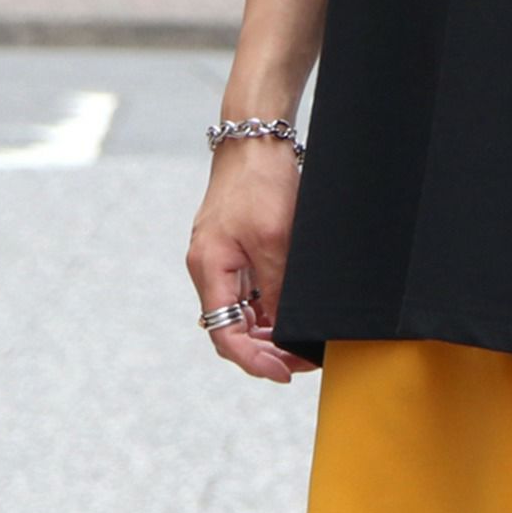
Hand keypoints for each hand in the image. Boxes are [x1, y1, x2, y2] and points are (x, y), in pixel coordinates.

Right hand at [186, 140, 317, 383]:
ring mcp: (222, 265)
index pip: (226, 335)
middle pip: (233, 333)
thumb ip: (278, 289)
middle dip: (267, 354)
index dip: (255, 362)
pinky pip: (251, 299)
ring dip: (271, 338)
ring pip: (244, 320)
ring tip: (302, 347)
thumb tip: (285, 330)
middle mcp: (210, 271)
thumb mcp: (275, 241)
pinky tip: (294, 321)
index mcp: (208, 269)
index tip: (284, 373)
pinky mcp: (237, 257)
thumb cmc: (260, 182)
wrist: (256, 139)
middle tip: (302, 364)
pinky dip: (272, 316)